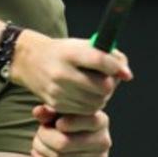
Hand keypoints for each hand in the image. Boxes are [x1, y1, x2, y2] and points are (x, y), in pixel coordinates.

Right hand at [9, 32, 131, 114]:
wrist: (30, 61)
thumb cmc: (63, 53)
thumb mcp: (82, 46)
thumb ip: (108, 56)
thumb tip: (127, 75)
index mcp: (70, 53)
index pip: (99, 60)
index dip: (115, 66)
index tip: (121, 70)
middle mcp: (61, 72)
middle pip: (102, 87)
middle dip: (110, 84)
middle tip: (107, 80)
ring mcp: (57, 90)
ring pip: (96, 102)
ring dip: (102, 96)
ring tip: (95, 87)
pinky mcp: (55, 104)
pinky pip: (85, 110)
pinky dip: (90, 105)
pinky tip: (84, 95)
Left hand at [29, 107, 112, 156]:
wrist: (80, 150)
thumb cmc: (69, 125)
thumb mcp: (60, 115)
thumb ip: (50, 112)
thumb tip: (38, 111)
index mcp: (101, 120)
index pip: (85, 122)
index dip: (66, 122)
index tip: (57, 123)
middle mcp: (103, 140)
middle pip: (64, 143)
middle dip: (44, 137)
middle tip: (39, 132)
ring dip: (41, 149)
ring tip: (37, 143)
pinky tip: (37, 154)